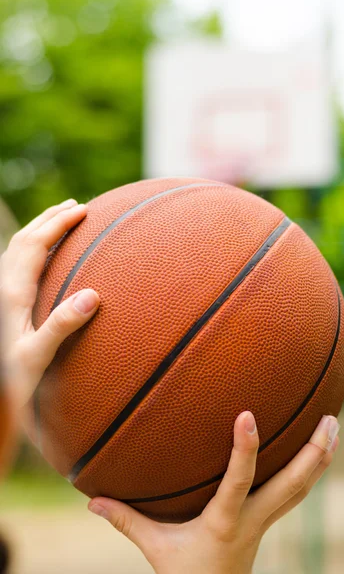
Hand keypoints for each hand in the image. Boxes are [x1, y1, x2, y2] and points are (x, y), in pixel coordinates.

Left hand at [0, 199, 99, 409]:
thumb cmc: (7, 379)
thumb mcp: (35, 357)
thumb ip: (61, 326)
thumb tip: (92, 296)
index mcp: (11, 293)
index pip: (36, 245)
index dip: (59, 224)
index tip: (83, 210)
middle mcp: (2, 286)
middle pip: (24, 239)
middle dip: (50, 219)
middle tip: (76, 206)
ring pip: (16, 248)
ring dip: (40, 230)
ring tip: (61, 222)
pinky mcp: (2, 303)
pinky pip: (15, 262)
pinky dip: (33, 248)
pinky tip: (44, 259)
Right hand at [89, 412, 339, 573]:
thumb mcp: (155, 547)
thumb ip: (126, 520)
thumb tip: (91, 500)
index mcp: (225, 522)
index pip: (239, 482)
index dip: (245, 450)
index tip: (248, 415)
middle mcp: (253, 520)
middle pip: (292, 486)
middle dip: (314, 453)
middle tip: (330, 419)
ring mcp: (266, 522)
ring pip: (301, 489)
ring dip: (320, 458)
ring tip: (333, 427)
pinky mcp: (268, 520)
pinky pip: (294, 492)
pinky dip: (309, 469)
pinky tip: (316, 450)